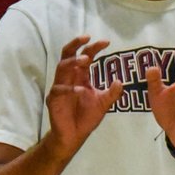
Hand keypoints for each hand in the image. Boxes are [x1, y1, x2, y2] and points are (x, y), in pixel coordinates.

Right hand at [46, 36, 123, 158]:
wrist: (74, 135)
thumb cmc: (86, 117)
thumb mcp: (103, 104)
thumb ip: (112, 93)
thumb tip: (121, 82)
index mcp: (80, 76)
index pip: (85, 55)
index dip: (94, 47)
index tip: (106, 42)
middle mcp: (69, 78)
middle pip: (67, 54)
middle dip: (76, 44)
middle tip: (87, 38)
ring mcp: (59, 87)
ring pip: (61, 68)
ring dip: (73, 62)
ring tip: (85, 60)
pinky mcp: (53, 100)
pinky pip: (59, 90)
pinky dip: (69, 89)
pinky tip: (80, 90)